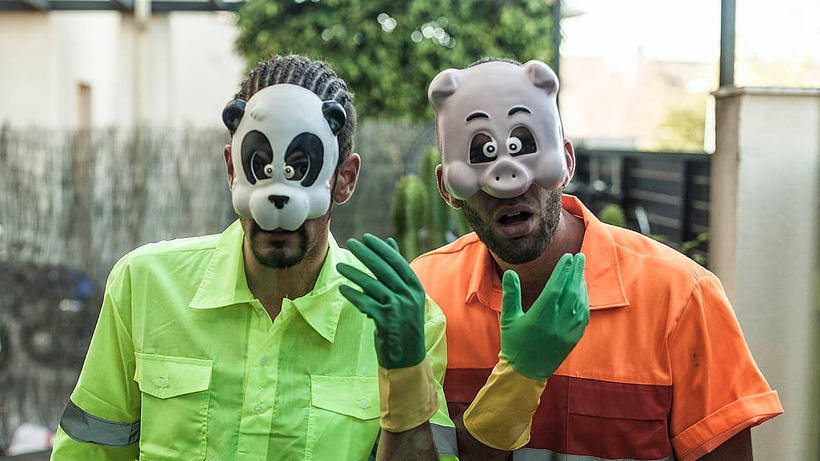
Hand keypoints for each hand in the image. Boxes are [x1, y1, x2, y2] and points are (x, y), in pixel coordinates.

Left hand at [337, 234, 425, 369]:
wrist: (408, 358)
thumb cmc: (404, 322)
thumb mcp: (407, 295)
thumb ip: (398, 270)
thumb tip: (390, 241)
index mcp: (416, 288)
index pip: (397, 262)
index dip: (381, 249)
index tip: (366, 238)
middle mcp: (409, 297)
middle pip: (384, 270)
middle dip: (366, 254)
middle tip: (351, 242)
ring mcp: (398, 309)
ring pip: (373, 286)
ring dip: (354, 274)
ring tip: (340, 266)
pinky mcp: (386, 322)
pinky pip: (365, 303)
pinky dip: (353, 295)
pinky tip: (343, 288)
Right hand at [500, 253, 588, 380]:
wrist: (526, 372)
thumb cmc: (514, 344)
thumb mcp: (509, 318)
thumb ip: (511, 294)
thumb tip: (510, 273)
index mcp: (540, 315)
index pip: (556, 287)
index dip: (563, 270)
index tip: (568, 257)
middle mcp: (556, 322)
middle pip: (571, 291)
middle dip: (576, 272)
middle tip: (580, 257)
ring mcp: (567, 330)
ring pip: (579, 302)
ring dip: (581, 285)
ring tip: (580, 271)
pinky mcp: (573, 338)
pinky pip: (583, 316)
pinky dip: (584, 301)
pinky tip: (582, 292)